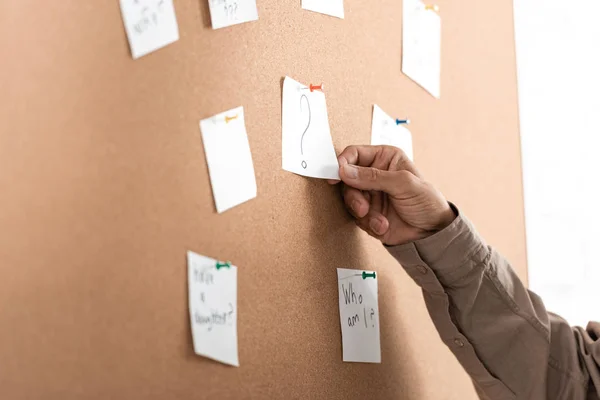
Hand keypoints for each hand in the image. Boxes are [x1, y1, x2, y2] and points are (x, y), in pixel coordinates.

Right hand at [329, 145, 455, 245]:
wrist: (432, 233)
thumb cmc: (427, 202)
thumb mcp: (404, 183)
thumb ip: (373, 176)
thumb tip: (345, 171)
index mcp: (384, 158)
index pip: (355, 154)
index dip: (343, 162)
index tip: (337, 174)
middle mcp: (374, 175)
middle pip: (347, 179)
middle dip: (354, 196)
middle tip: (362, 207)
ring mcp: (370, 194)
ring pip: (350, 199)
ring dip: (362, 212)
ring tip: (379, 220)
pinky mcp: (368, 213)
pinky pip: (356, 217)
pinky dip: (368, 223)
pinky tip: (383, 225)